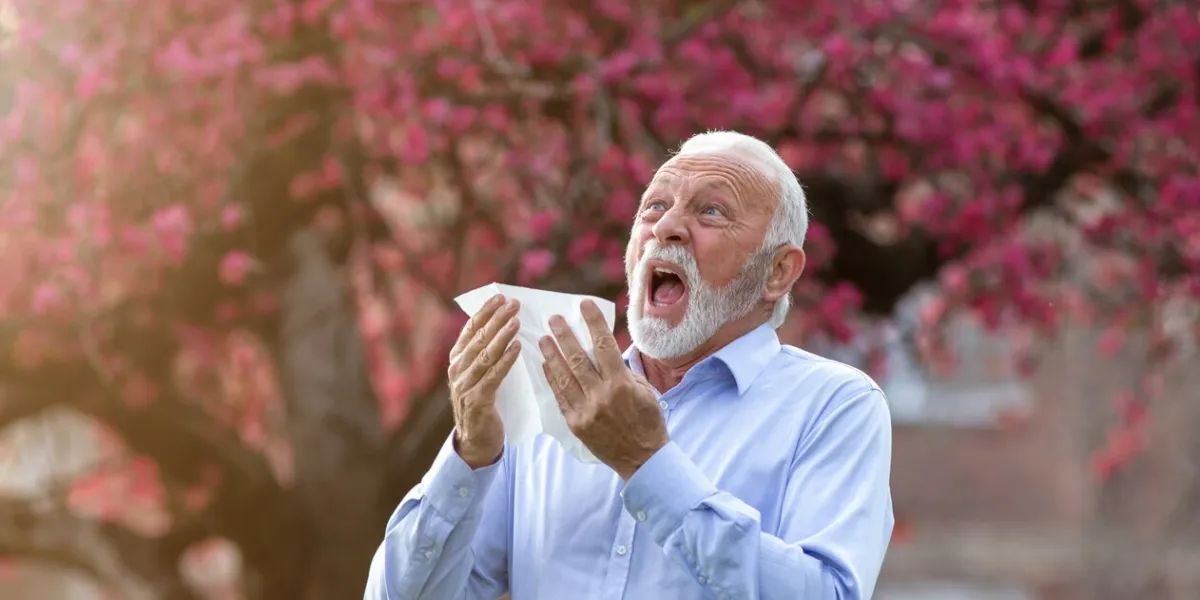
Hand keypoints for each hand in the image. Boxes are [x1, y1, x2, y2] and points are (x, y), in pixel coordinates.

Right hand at [447, 294, 521, 468]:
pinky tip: (517, 348)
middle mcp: (457, 370)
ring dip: (502, 336)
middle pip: (478, 339)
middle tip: (514, 303)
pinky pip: (493, 376)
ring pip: (485, 355)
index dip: (485, 312)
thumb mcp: (481, 375)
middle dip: (496, 319)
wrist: (476, 441)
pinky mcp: (476, 400)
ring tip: (516, 321)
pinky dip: (506, 360)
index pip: (470, 330)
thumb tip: (506, 325)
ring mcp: (464, 386)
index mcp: (457, 360)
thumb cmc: (484, 403)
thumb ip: (487, 354)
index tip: (500, 297)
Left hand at [539, 300, 667, 479]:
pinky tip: (544, 365)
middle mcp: (601, 395)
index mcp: (621, 384)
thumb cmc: (648, 422)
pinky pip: (560, 396)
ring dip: (551, 355)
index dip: (593, 322)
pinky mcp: (575, 423)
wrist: (643, 459)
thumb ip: (624, 371)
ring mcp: (585, 410)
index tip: (584, 305)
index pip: (604, 345)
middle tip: (554, 319)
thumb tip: (605, 353)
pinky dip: (551, 379)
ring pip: (563, 376)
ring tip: (543, 338)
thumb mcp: (645, 391)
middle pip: (577, 358)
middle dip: (565, 335)